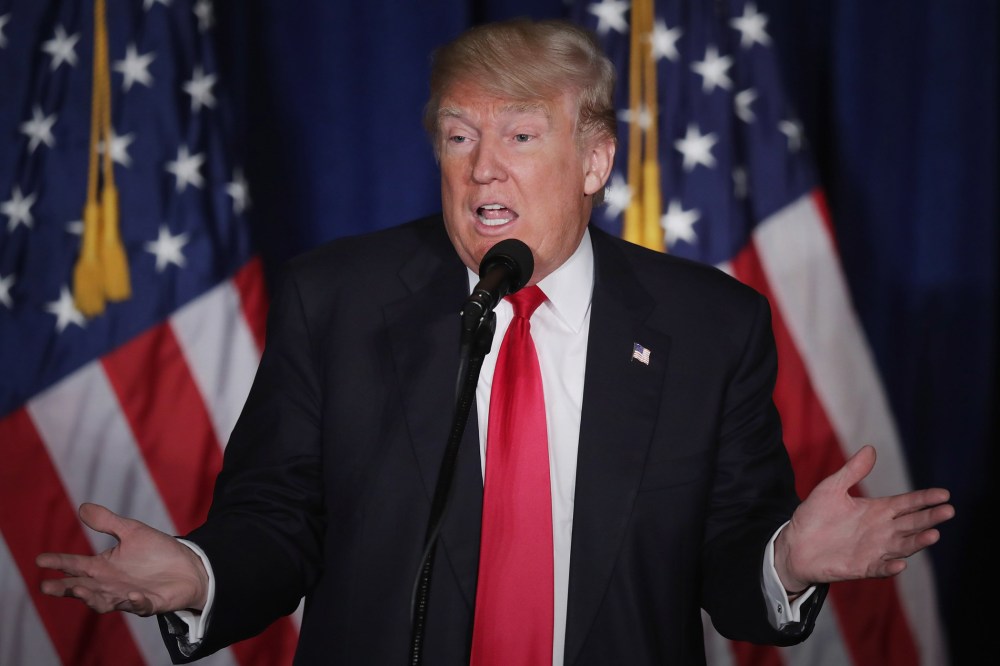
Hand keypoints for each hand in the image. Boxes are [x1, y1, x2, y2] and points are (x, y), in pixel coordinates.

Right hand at [36, 503, 208, 615]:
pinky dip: (135, 602)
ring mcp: (128, 596)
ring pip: (104, 602)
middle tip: (47, 587)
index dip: (58, 562)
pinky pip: (140, 606)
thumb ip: (107, 523)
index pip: (75, 565)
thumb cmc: (157, 551)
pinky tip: (132, 595)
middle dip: (65, 588)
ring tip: (79, 589)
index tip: (40, 559)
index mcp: (103, 568)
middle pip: (82, 588)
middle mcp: (110, 585)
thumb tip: (82, 507)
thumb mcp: (132, 532)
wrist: (189, 567)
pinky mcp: (149, 603)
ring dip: (91, 597)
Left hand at [774, 445, 953, 592]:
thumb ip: (852, 471)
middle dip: (930, 517)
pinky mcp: (862, 567)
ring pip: (902, 546)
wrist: (794, 543)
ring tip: (933, 534)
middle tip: (948, 511)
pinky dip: (890, 567)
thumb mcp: (831, 488)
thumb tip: (871, 449)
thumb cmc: (814, 515)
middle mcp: (881, 530)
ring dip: (917, 542)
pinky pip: (880, 568)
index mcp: (877, 510)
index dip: (925, 499)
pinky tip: (899, 563)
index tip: (943, 494)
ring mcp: (874, 550)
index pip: (907, 503)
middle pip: (911, 523)